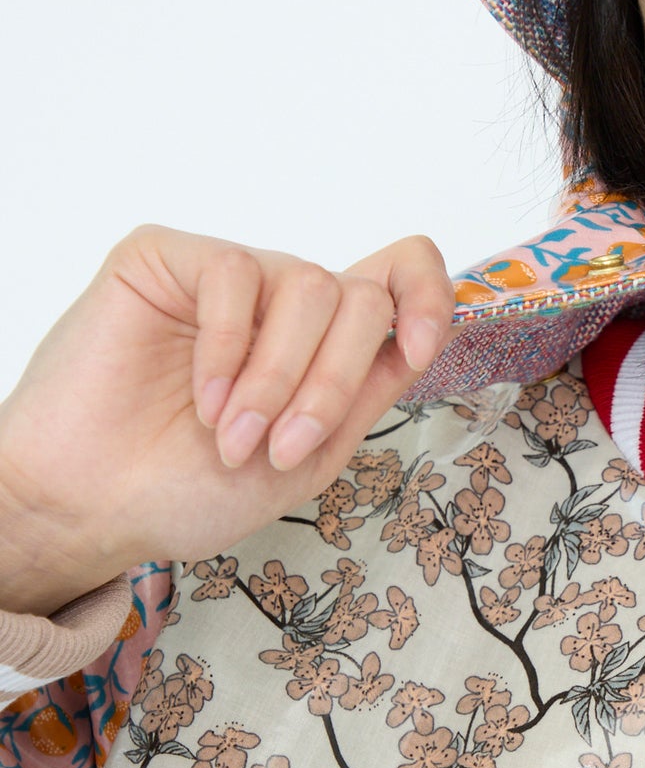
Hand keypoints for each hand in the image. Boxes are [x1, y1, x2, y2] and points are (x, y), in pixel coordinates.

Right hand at [0, 224, 455, 615]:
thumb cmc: (187, 491)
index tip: (420, 348)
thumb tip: (426, 336)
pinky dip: (229, 348)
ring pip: (310, 285)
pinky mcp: (169, 259)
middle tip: (282, 449)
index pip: (399, 279)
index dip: (428, 298)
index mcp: (326, 347)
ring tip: (232, 437)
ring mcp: (232, 279)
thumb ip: (365, 395)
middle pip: (360, 298)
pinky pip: (235, 274)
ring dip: (278, 378)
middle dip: (333, 383)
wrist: (93, 508)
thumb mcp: (308, 459)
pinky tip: (203, 399)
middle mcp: (285, 304)